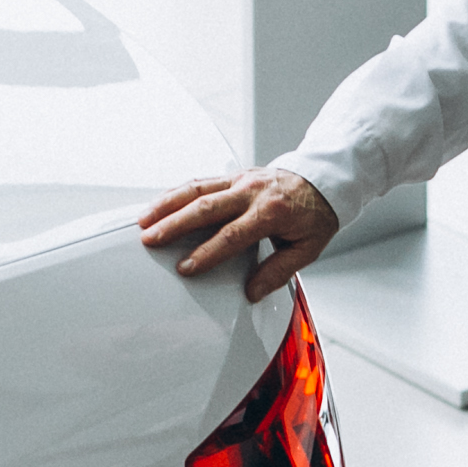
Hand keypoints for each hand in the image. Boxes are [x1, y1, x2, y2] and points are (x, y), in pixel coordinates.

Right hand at [138, 168, 340, 299]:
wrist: (323, 181)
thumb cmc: (315, 216)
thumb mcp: (307, 249)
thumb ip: (278, 271)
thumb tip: (252, 292)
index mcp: (272, 212)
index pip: (232, 235)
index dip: (207, 253)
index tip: (185, 267)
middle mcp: (252, 192)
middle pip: (205, 207)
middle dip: (174, 225)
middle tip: (149, 240)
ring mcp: (240, 179)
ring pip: (196, 189)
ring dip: (166, 204)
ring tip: (144, 221)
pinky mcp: (234, 174)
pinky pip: (200, 181)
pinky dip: (176, 192)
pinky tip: (159, 204)